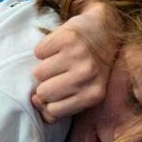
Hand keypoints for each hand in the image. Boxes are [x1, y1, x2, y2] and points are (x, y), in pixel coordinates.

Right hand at [32, 1, 119, 122]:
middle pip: (44, 93)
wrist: (106, 30)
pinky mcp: (67, 37)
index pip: (54, 111)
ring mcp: (78, 55)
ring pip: (38, 73)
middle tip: (58, 75)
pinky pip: (38, 52)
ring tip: (59, 61)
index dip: (49, 102)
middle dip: (45, 85)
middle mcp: (87, 75)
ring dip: (44, 67)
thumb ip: (63, 104)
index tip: (56, 93)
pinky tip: (59, 48)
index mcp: (94, 95)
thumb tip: (35, 102)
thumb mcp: (86, 92)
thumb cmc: (91, 67)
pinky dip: (44, 50)